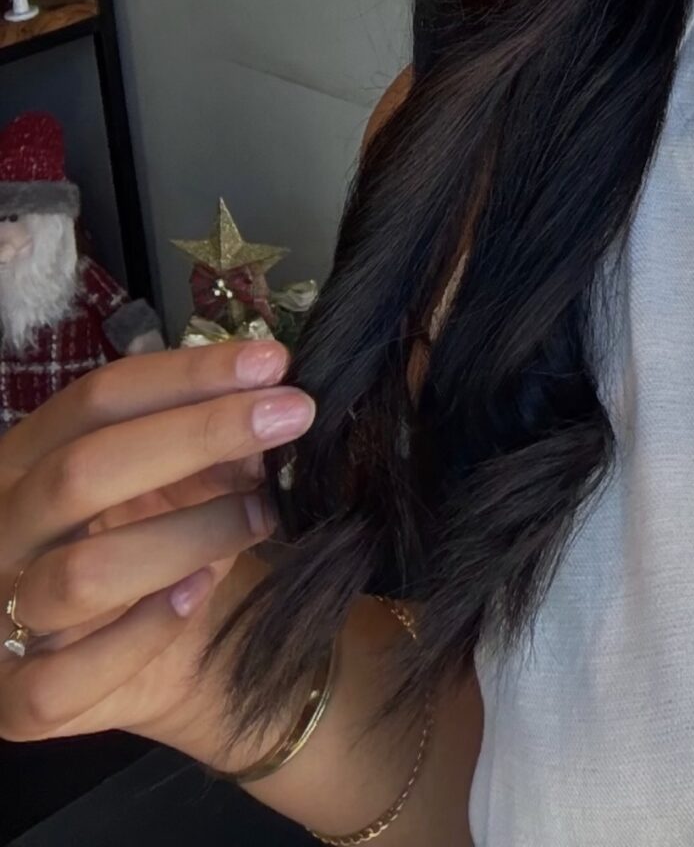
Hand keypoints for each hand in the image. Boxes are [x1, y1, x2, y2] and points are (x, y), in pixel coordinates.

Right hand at [0, 334, 314, 758]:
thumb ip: (205, 436)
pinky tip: (198, 593)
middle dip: (197, 434)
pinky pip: (69, 676)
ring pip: (82, 573)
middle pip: (82, 471)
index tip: (272, 363)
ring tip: (262, 515)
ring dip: (190, 536)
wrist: (176, 661)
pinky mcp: (18, 704)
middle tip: (291, 415)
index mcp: (25, 462)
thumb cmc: (169, 541)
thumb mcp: (184, 477)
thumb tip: (265, 391)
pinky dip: (145, 631)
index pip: (94, 401)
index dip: (185, 375)